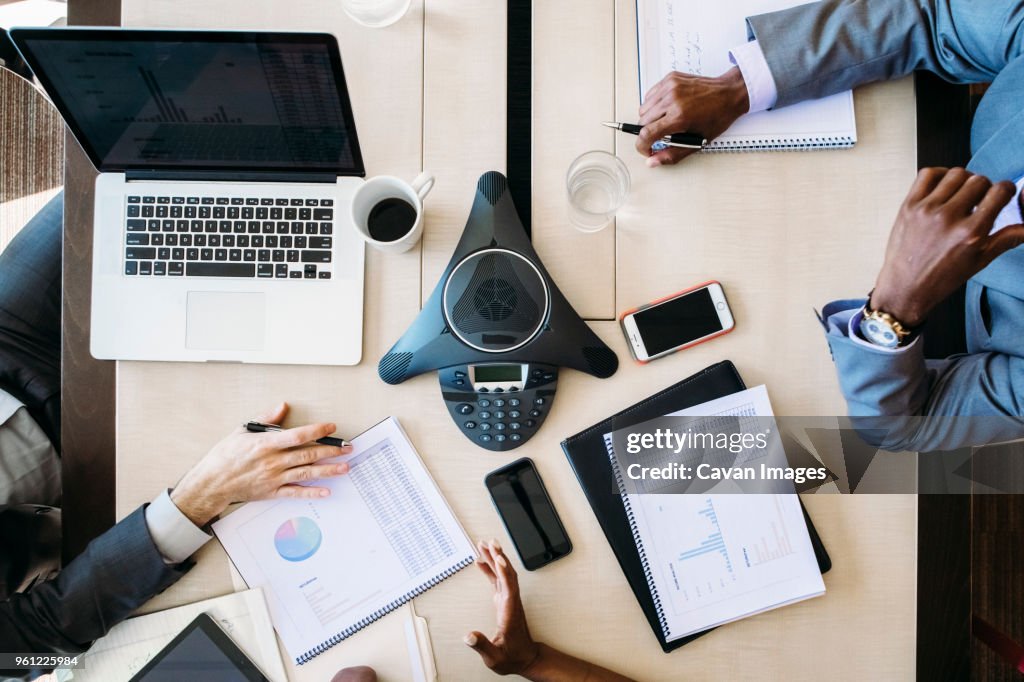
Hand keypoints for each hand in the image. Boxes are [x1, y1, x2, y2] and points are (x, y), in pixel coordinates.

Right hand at [170, 402, 350, 525]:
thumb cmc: (224, 456)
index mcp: (266, 444)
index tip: (331, 428)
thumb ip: (266, 419)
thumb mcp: (243, 431)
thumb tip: (282, 407)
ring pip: (306, 472)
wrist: (212, 483)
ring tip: (345, 466)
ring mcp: (274, 478)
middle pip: (308, 454)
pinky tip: (327, 490)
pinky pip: (296, 492)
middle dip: (331, 451)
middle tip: (347, 447)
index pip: (298, 436)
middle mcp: (273, 462)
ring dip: (328, 470)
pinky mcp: (272, 492)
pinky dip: (312, 492)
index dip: (317, 431)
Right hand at [464, 540, 540, 675]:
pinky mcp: (504, 601)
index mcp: (509, 613)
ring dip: (494, 558)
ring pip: (503, 574)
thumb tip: (468, 636)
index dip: (504, 572)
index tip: (498, 558)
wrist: (524, 659)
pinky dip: (490, 569)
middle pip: (507, 574)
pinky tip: (482, 562)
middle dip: (498, 557)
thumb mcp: (494, 658)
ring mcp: (508, 601)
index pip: (508, 588)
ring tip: (483, 545)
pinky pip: (498, 580)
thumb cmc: (512, 658)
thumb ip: (482, 646)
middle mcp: (511, 603)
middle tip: (489, 542)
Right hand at [636, 66, 748, 166]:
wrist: (729, 93)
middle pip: (642, 121)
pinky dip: (653, 104)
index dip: (642, 146)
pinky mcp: (670, 78)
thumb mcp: (697, 142)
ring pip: (643, 108)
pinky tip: (665, 108)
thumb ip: (672, 154)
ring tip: (664, 121)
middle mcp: (672, 100)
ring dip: (649, 119)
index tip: (646, 150)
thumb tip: (652, 161)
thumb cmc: (717, 117)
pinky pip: (650, 95)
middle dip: (647, 133)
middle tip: (660, 136)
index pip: (646, 134)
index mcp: (679, 117)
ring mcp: (670, 87)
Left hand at [870, 168, 1023, 326]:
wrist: (904, 287)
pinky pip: (928, 174)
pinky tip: (943, 186)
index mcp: (970, 233)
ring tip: (961, 194)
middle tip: (980, 199)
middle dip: (985, 187)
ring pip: (956, 174)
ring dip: (964, 180)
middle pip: (979, 180)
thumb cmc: (940, 278)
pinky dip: (939, 174)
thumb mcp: (979, 261)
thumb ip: (1006, 239)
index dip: (1006, 189)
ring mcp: (927, 210)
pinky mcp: (909, 206)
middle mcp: (949, 218)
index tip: (1003, 193)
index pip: (999, 191)